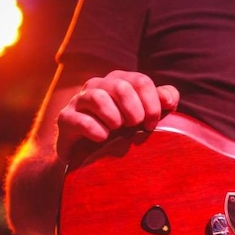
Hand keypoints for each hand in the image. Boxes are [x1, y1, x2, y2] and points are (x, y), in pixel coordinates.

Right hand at [57, 70, 178, 162]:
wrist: (88, 153)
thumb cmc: (123, 130)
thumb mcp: (147, 114)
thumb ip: (163, 101)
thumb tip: (168, 99)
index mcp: (120, 81)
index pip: (141, 81)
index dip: (152, 104)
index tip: (152, 124)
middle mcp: (99, 85)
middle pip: (121, 87)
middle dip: (134, 112)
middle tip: (135, 127)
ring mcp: (80, 100)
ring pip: (98, 98)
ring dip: (114, 119)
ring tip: (117, 130)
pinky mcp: (66, 118)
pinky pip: (81, 120)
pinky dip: (96, 131)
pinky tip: (102, 139)